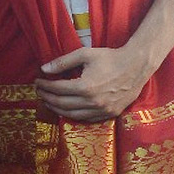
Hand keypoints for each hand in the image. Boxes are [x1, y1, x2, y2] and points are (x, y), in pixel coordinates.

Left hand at [35, 45, 150, 121]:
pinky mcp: (111, 114)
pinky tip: (66, 109)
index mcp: (85, 87)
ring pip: (73, 115)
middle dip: (47, 98)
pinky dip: (73, 115)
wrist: (136, 66)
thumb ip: (62, 62)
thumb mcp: (84, 54)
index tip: (37, 81)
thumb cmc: (110, 58)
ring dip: (57, 109)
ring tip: (48, 102)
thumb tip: (43, 69)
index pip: (57, 89)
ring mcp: (103, 110)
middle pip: (62, 104)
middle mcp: (93, 102)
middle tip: (39, 92)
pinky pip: (87, 119)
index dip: (44, 86)